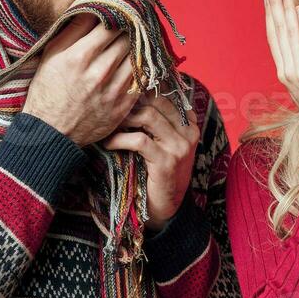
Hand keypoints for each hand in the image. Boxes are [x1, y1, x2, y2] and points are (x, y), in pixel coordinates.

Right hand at [23, 14, 138, 146]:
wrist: (52, 132)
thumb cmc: (48, 90)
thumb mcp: (51, 55)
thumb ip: (73, 30)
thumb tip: (93, 5)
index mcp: (79, 56)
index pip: (111, 24)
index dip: (120, 13)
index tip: (123, 8)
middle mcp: (99, 72)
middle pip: (128, 38)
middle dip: (132, 26)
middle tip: (135, 18)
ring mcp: (114, 90)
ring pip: (138, 56)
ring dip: (140, 44)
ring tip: (138, 36)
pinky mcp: (124, 105)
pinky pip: (142, 78)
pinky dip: (142, 66)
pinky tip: (138, 59)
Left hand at [101, 92, 200, 231]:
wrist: (164, 206)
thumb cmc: (158, 171)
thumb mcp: (162, 142)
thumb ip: (155, 120)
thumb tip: (129, 94)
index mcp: (190, 123)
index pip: (166, 94)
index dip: (141, 91)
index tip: (119, 96)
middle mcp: (189, 132)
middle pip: (156, 101)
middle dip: (129, 103)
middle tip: (110, 109)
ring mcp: (180, 146)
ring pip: (148, 117)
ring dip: (123, 119)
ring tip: (109, 125)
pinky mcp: (167, 161)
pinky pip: (139, 140)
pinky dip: (119, 139)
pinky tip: (108, 143)